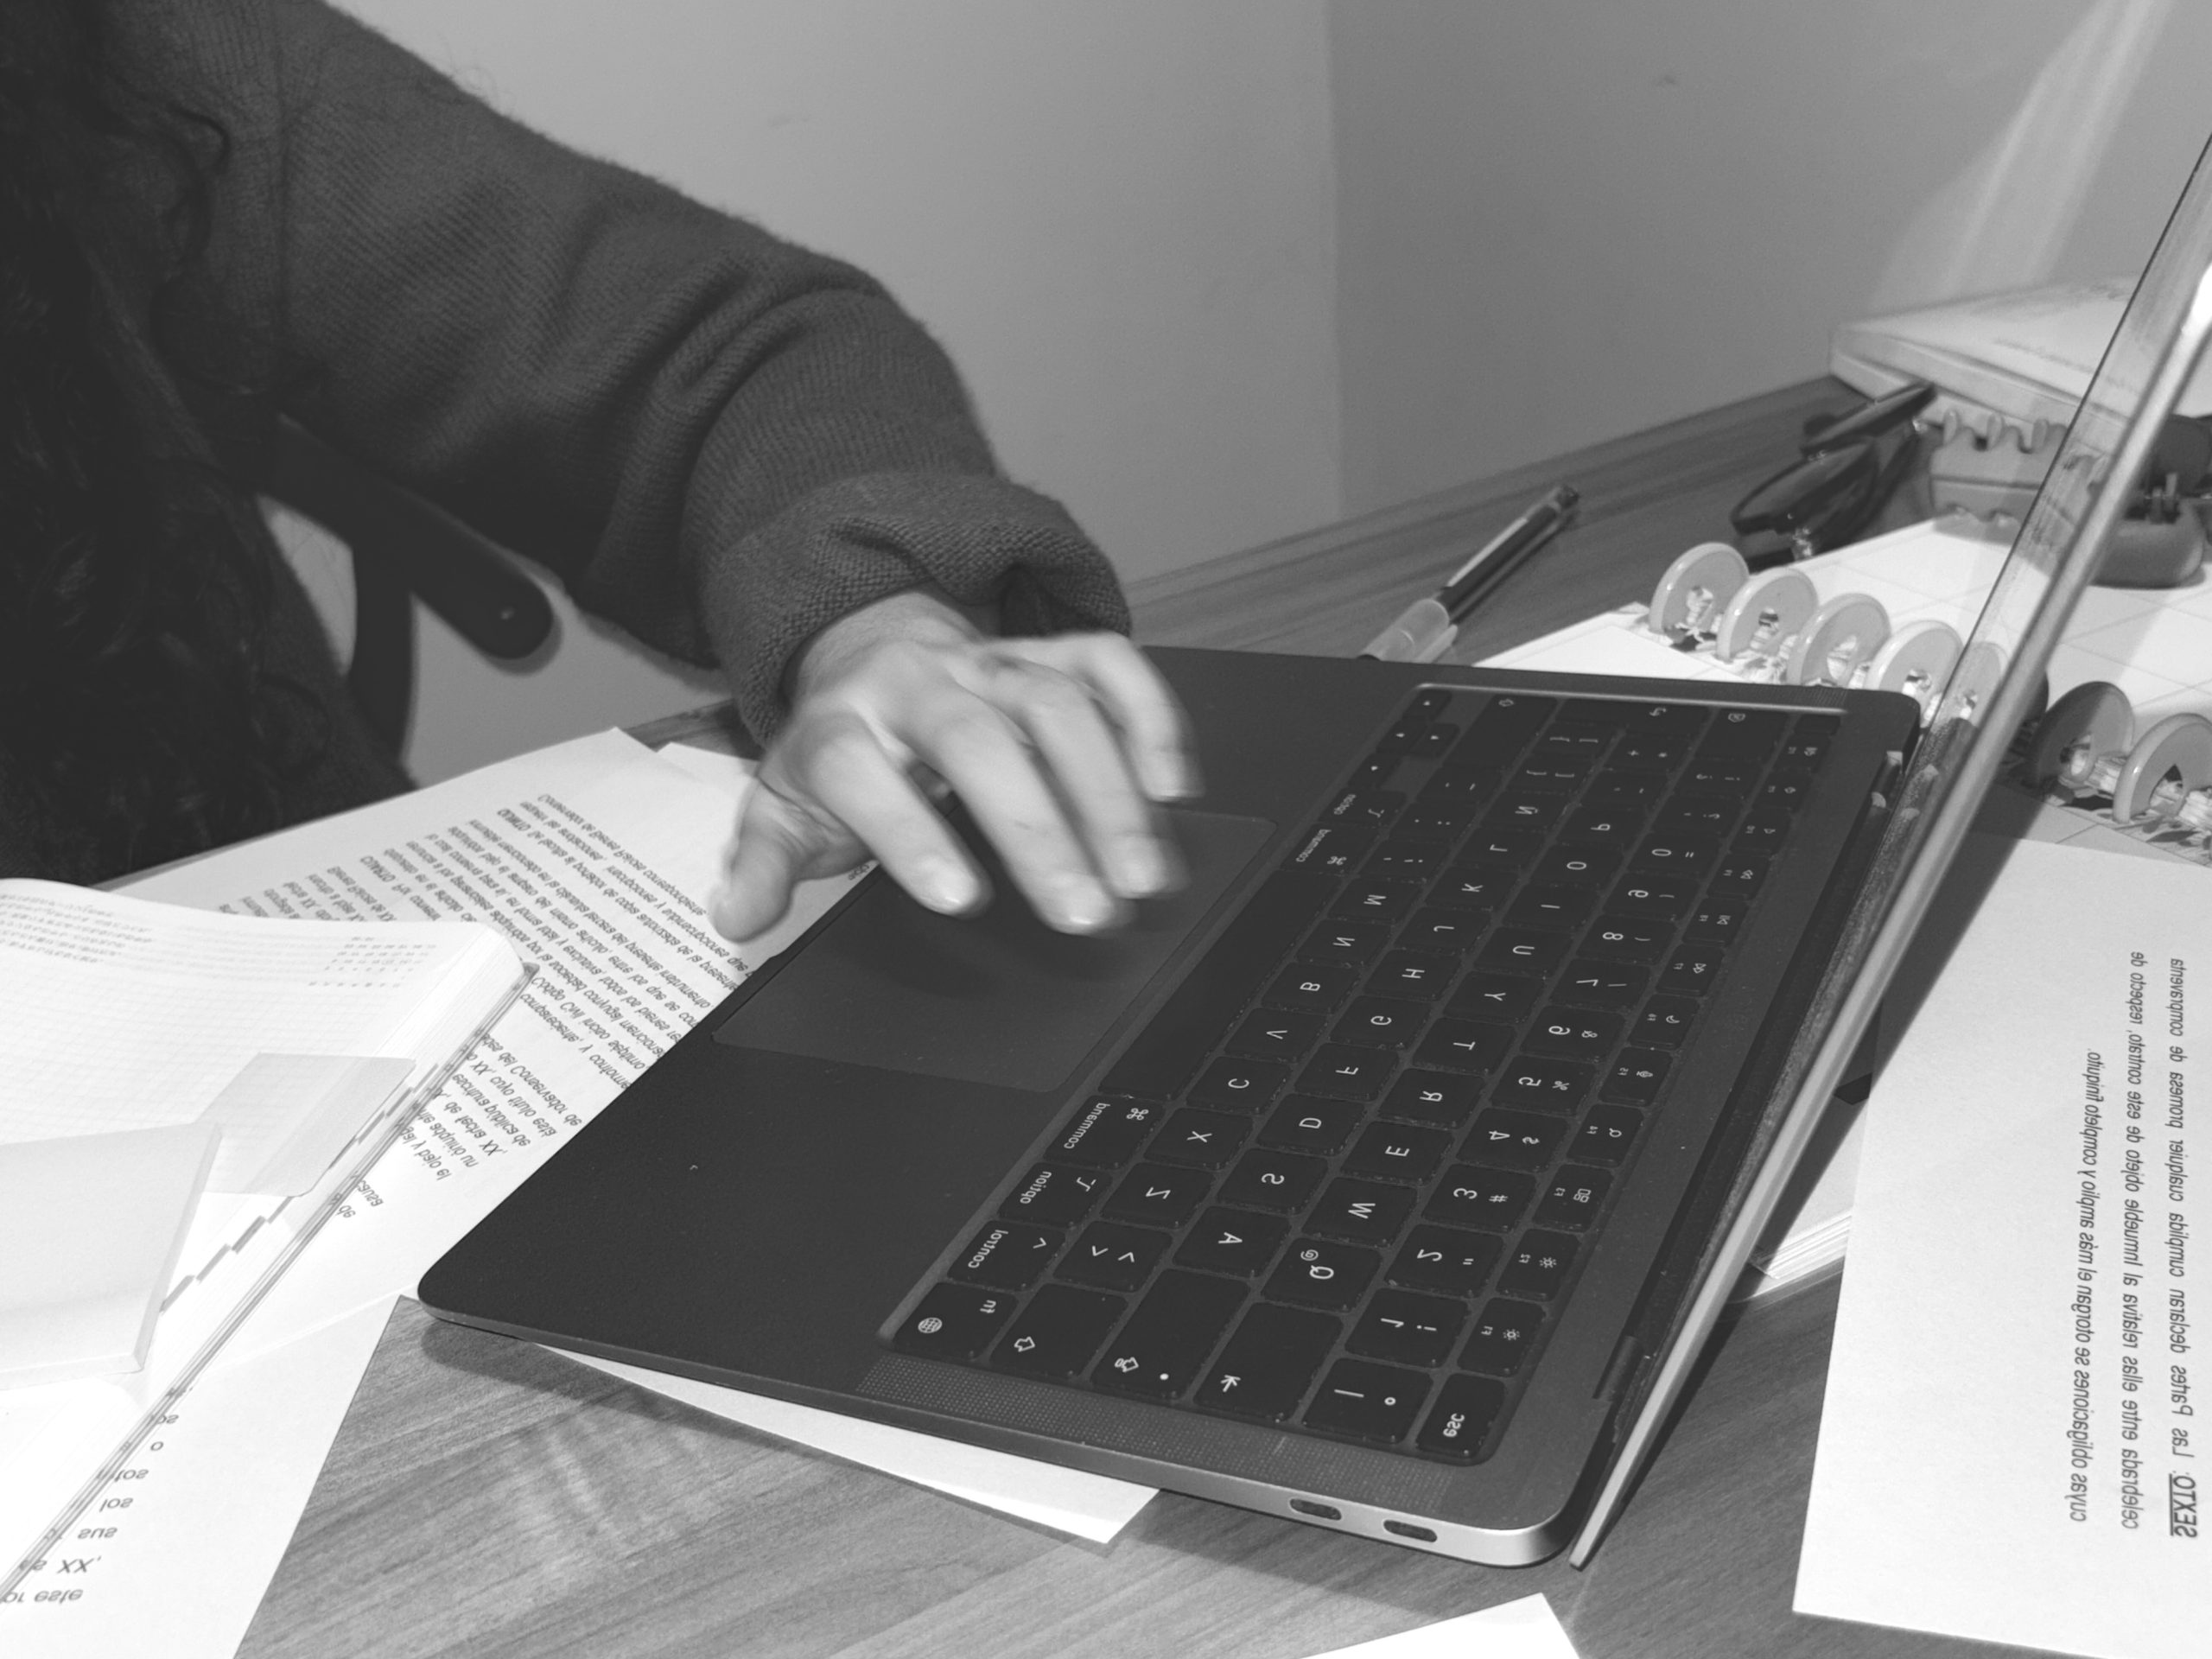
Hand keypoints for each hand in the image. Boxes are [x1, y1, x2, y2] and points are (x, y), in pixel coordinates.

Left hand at [708, 589, 1197, 941]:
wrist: (874, 654)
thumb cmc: (843, 752)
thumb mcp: (785, 806)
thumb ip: (763, 863)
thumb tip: (735, 917)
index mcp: (840, 725)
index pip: (862, 770)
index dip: (906, 831)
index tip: (956, 899)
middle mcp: (920, 684)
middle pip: (977, 739)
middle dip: (1037, 825)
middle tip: (1084, 911)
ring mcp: (993, 661)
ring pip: (1057, 704)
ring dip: (1107, 791)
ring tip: (1140, 876)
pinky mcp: (1053, 650)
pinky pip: (1110, 666)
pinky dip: (1149, 719)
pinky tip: (1170, 788)